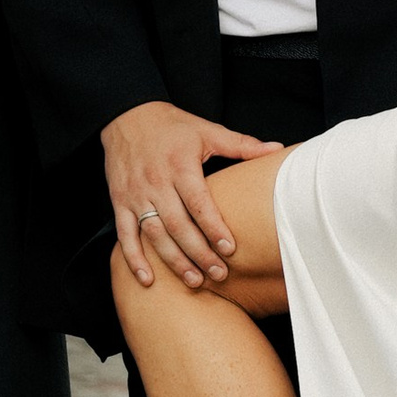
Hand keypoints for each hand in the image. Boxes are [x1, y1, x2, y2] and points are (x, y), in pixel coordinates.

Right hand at [102, 101, 272, 293]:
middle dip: (199, 253)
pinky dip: (134, 259)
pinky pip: (125, 235)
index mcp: (180, 165)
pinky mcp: (119, 202)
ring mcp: (135, 194)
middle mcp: (156, 182)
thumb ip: (241, 144)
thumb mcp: (207, 130)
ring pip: (154, 235)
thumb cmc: (172, 126)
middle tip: (219, 273)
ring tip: (194, 281)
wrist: (126, 116)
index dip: (214, 227)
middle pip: (178, 225)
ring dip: (173, 261)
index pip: (199, 203)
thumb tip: (276, 149)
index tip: (230, 248)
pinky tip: (148, 279)